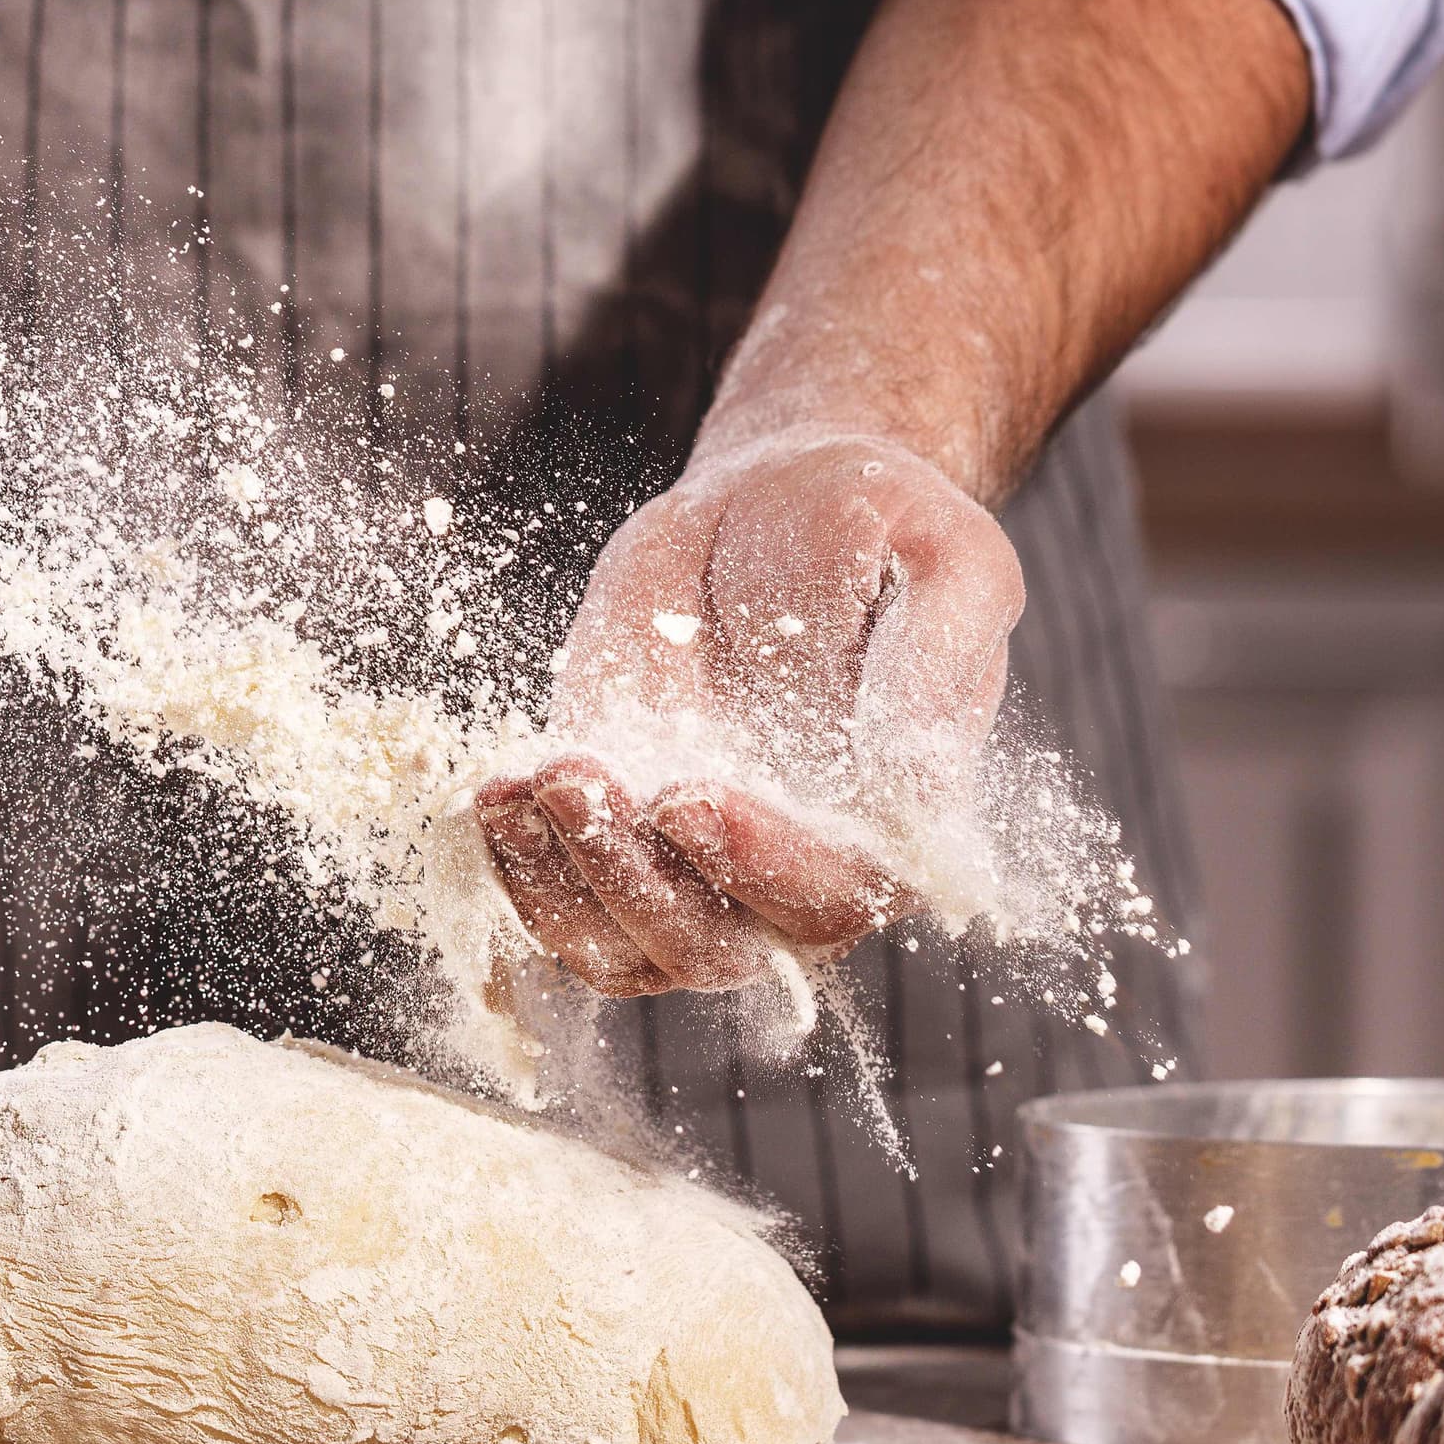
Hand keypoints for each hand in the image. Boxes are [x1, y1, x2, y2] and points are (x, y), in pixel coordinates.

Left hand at [473, 432, 1023, 996]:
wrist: (776, 496)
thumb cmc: (877, 524)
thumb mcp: (946, 563)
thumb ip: (935, 667)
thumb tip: (915, 788)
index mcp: (891, 830)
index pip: (829, 893)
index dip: (756, 865)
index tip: (688, 798)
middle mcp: (790, 872)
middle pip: (713, 947)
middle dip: (635, 881)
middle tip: (579, 781)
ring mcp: (692, 863)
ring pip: (622, 947)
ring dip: (562, 886)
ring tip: (525, 785)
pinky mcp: (615, 829)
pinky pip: (557, 901)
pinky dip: (516, 866)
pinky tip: (496, 792)